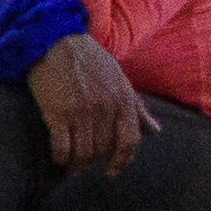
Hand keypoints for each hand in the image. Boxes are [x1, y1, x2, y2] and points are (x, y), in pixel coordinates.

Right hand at [28, 29, 148, 174]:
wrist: (55, 39)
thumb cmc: (88, 59)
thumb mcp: (119, 79)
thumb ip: (137, 107)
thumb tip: (155, 130)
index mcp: (123, 98)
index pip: (130, 140)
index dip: (122, 161)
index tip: (112, 171)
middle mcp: (105, 107)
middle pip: (104, 150)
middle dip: (94, 163)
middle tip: (84, 166)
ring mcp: (82, 111)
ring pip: (84, 152)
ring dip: (77, 165)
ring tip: (71, 167)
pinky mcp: (58, 113)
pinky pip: (62, 147)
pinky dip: (61, 157)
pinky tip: (58, 158)